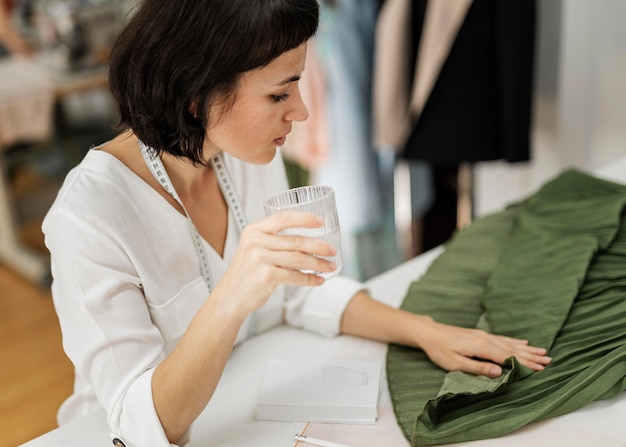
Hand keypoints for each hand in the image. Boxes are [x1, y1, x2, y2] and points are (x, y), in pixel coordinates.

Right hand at [217, 211, 336, 315]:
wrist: (230, 296)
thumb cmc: (247, 272)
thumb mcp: (254, 248)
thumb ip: (274, 240)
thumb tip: (311, 241)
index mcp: (254, 230)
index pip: (283, 218)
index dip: (304, 218)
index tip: (321, 222)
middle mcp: (255, 242)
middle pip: (296, 241)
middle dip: (319, 246)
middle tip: (333, 250)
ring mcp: (259, 259)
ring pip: (298, 259)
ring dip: (318, 263)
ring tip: (331, 266)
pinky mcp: (265, 276)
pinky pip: (295, 276)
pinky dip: (309, 279)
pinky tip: (319, 280)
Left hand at [417, 318, 551, 377]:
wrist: (429, 332)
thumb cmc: (439, 350)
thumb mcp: (454, 363)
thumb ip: (477, 368)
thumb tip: (498, 372)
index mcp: (480, 346)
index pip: (506, 357)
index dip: (524, 363)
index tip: (540, 368)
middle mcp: (485, 338)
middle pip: (512, 349)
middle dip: (531, 356)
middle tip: (549, 361)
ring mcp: (483, 335)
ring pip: (509, 343)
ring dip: (527, 348)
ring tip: (543, 352)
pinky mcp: (480, 335)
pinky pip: (502, 338)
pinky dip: (515, 341)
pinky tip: (524, 342)